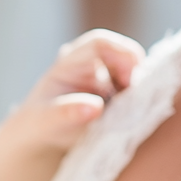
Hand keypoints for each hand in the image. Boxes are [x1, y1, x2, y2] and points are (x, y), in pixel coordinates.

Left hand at [0, 29, 144, 157]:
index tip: (130, 81)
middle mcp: (89, 64)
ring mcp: (104, 76)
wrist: (42, 136)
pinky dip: (138, 100)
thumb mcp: (48, 121)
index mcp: (70, 62)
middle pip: (123, 53)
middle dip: (135, 73)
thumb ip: (68, 112)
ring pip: (132, 71)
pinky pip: (134, 88)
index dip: (120, 54)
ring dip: (138, 88)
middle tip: (136, 100)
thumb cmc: (41, 124)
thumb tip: (96, 107)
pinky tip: (130, 117)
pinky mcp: (114, 91)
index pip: (100, 43)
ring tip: (130, 112)